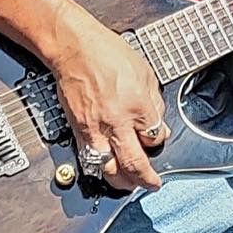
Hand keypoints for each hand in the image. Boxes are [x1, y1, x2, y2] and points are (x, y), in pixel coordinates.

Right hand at [48, 14, 168, 192]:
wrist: (74, 48)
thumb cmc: (106, 52)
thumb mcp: (144, 71)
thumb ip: (154, 101)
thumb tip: (158, 122)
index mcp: (138, 105)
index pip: (155, 137)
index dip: (158, 141)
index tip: (156, 138)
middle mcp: (117, 121)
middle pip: (135, 163)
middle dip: (146, 179)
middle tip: (152, 184)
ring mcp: (96, 128)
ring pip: (110, 169)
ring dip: (122, 182)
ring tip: (130, 184)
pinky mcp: (78, 129)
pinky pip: (90, 159)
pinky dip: (100, 169)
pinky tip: (106, 171)